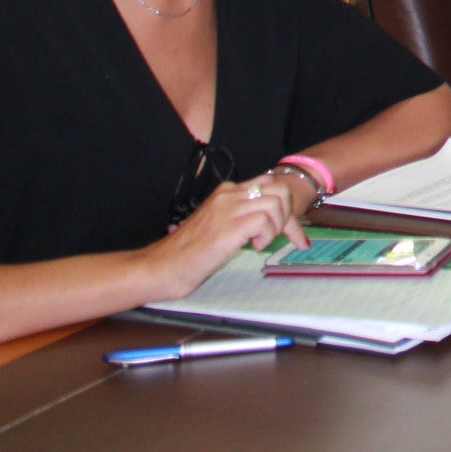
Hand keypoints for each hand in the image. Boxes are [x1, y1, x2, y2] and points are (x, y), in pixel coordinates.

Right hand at [137, 174, 304, 299]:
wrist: (161, 267)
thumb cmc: (187, 253)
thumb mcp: (218, 225)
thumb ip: (239, 216)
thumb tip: (267, 219)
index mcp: (226, 192)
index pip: (270, 184)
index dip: (285, 207)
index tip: (290, 230)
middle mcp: (229, 195)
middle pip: (280, 189)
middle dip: (288, 215)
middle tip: (281, 237)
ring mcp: (228, 209)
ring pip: (276, 202)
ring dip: (277, 226)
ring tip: (259, 243)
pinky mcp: (229, 227)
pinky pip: (265, 221)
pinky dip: (267, 236)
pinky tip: (252, 247)